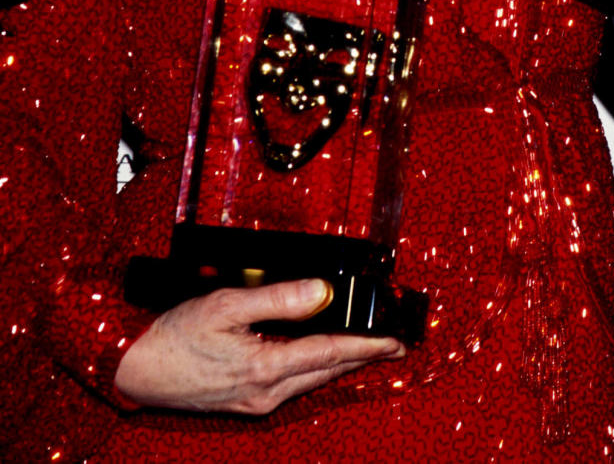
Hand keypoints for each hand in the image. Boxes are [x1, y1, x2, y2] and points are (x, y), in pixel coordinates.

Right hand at [114, 278, 403, 414]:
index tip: (396, 341)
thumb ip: (278, 297)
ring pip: (311, 379)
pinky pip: (292, 383)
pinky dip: (313, 367)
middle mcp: (267, 392)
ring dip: (339, 362)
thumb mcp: (227, 305)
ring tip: (365, 346)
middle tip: (391, 342)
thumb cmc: (176, 335)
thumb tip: (322, 291)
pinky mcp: (246, 401)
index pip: (332, 354)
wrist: (137, 369)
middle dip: (361, 356)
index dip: (368, 346)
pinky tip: (318, 356)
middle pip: (327, 371)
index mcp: (266, 368)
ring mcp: (256, 401)